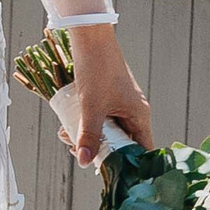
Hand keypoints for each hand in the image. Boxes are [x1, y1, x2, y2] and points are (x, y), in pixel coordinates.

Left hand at [54, 33, 152, 167]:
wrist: (89, 37)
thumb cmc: (96, 69)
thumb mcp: (90, 106)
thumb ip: (88, 135)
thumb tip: (84, 162)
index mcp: (139, 116)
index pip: (142, 151)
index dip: (128, 165)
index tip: (107, 171)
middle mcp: (134, 112)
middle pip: (121, 144)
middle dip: (98, 150)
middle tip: (76, 150)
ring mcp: (121, 105)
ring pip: (107, 132)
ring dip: (87, 137)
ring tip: (67, 135)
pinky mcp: (108, 98)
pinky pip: (100, 119)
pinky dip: (86, 124)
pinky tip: (67, 124)